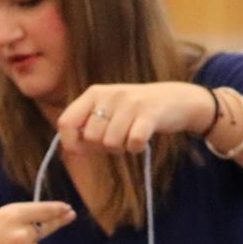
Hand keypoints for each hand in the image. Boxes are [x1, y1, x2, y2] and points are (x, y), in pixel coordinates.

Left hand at [57, 82, 212, 155]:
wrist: (176, 99)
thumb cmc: (135, 110)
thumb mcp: (108, 109)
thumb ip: (87, 124)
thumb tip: (72, 147)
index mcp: (94, 93)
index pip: (66, 122)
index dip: (70, 142)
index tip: (82, 150)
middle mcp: (110, 94)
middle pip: (91, 138)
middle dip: (102, 147)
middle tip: (118, 139)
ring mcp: (131, 103)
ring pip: (110, 143)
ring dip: (121, 148)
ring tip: (130, 136)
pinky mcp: (150, 114)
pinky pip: (133, 143)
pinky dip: (137, 148)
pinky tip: (142, 140)